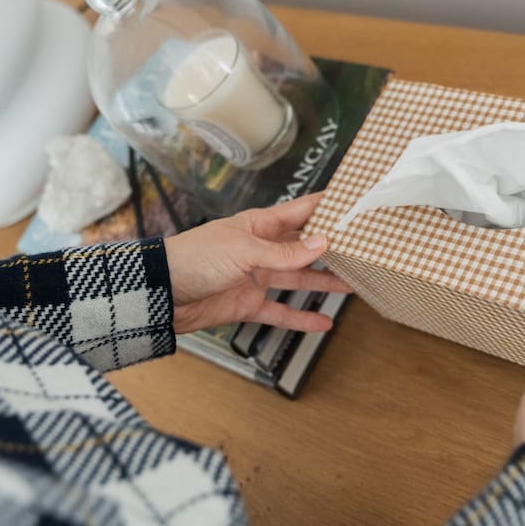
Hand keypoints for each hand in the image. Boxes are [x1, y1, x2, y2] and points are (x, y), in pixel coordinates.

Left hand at [164, 192, 349, 334]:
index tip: (354, 203)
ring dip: (324, 282)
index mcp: (259, 225)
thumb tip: (322, 243)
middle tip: (364, 250)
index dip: (327, 207)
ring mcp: (255, 277)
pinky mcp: (247, 304)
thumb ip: (285, 252)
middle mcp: (261, 249)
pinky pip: (280, 311)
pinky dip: (301, 317)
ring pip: (298, 278)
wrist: (160, 293)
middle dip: (333, 249)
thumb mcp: (244, 251)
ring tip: (353, 285)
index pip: (301, 212)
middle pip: (305, 247)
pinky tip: (322, 323)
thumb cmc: (194, 258)